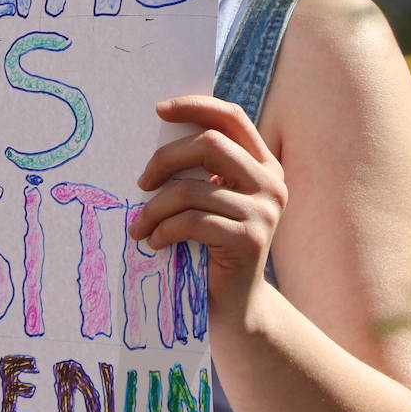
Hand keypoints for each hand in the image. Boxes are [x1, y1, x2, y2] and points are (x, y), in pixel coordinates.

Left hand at [127, 96, 287, 316]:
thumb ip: (198, 169)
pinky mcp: (250, 239)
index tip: (159, 110)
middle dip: (164, 159)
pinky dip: (163, 230)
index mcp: (263, 164)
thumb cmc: (209, 246)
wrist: (233, 305)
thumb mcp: (207, 199)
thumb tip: (158, 130)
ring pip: (191, 189)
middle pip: (209, 145)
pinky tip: (154, 242)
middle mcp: (271, 183)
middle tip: (140, 182)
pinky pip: (191, 221)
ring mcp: (265, 211)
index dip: (195, 106)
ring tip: (139, 225)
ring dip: (154, 208)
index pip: (231, 117)